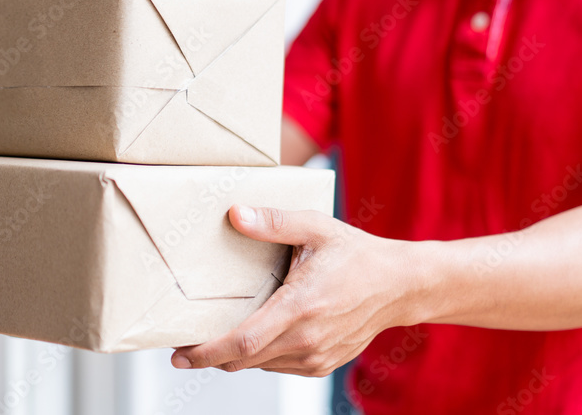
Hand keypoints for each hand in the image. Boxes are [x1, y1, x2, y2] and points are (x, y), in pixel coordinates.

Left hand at [170, 203, 419, 376]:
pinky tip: (255, 336)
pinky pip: (279, 366)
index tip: (181, 353)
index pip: (244, 342)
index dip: (207, 352)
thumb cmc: (358, 256)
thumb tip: (236, 215)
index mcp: (301, 307)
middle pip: (244, 360)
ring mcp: (316, 357)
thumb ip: (275, 222)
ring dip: (235, 355)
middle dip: (210, 356)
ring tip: (216, 337)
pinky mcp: (322, 364)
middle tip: (185, 346)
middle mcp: (307, 339)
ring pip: (260, 365)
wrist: (400, 286)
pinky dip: (260, 356)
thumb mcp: (316, 228)